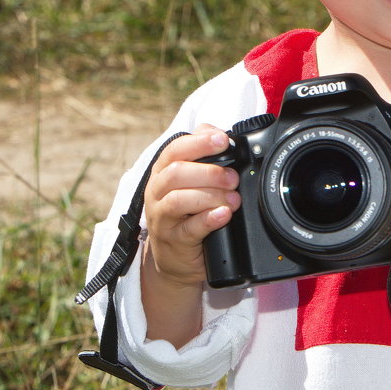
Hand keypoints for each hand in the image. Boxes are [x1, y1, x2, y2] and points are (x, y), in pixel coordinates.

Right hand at [142, 125, 241, 288]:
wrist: (174, 257)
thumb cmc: (185, 212)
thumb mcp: (190, 181)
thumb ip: (201, 154)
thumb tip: (216, 132)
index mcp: (162, 172)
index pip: (175, 149)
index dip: (199, 142)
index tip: (223, 141)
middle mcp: (157, 192)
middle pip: (176, 173)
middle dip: (209, 172)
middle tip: (232, 179)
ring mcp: (161, 218)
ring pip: (179, 200)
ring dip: (211, 196)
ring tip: (233, 199)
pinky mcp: (173, 241)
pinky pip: (189, 229)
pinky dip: (208, 219)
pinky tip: (223, 214)